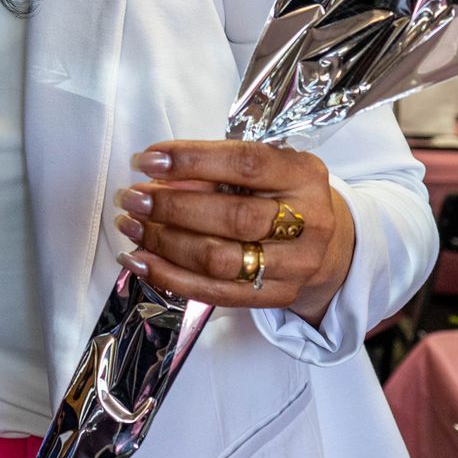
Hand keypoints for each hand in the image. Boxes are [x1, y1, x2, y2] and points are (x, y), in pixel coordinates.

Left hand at [113, 140, 355, 326]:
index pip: (245, 164)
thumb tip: (155, 176)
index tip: (147, 160)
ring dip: (164, 242)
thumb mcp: (263, 170)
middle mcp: (308, 221)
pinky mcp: (276, 297)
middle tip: (132, 197)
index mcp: (303, 175)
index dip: (192, 160)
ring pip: (220, 259)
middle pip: (232, 217)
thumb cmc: (280, 195)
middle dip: (172, 207)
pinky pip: (214, 292)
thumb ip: (215, 169)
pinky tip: (139, 259)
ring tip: (130, 225)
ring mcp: (295, 265)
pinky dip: (169, 276)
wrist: (327, 245)